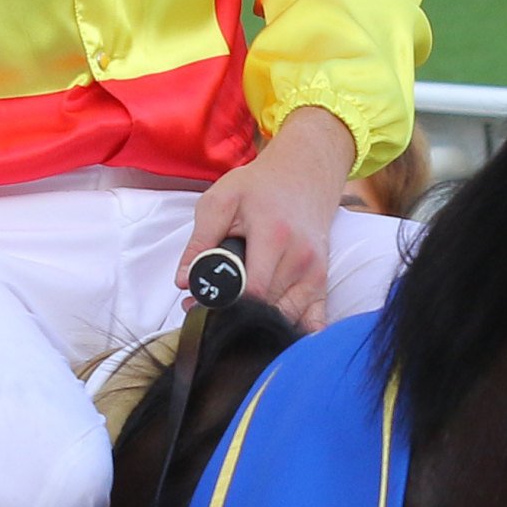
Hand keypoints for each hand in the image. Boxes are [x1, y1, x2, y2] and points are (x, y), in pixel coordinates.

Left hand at [182, 108, 357, 328]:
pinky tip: (270, 330)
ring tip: (231, 310)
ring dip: (257, 324)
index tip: (201, 305)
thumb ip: (200, 241)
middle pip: (266, 308)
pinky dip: (293, 330)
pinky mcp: (322, 281)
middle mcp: (300, 258)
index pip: (252, 291)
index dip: (224, 305)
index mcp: (274, 235)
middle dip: (234, 315)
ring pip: (285, 318)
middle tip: (206, 309)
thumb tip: (184, 281)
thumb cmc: (259, 187)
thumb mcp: (220, 201)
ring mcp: (315, 272)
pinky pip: (314, 321)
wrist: (303, 176)